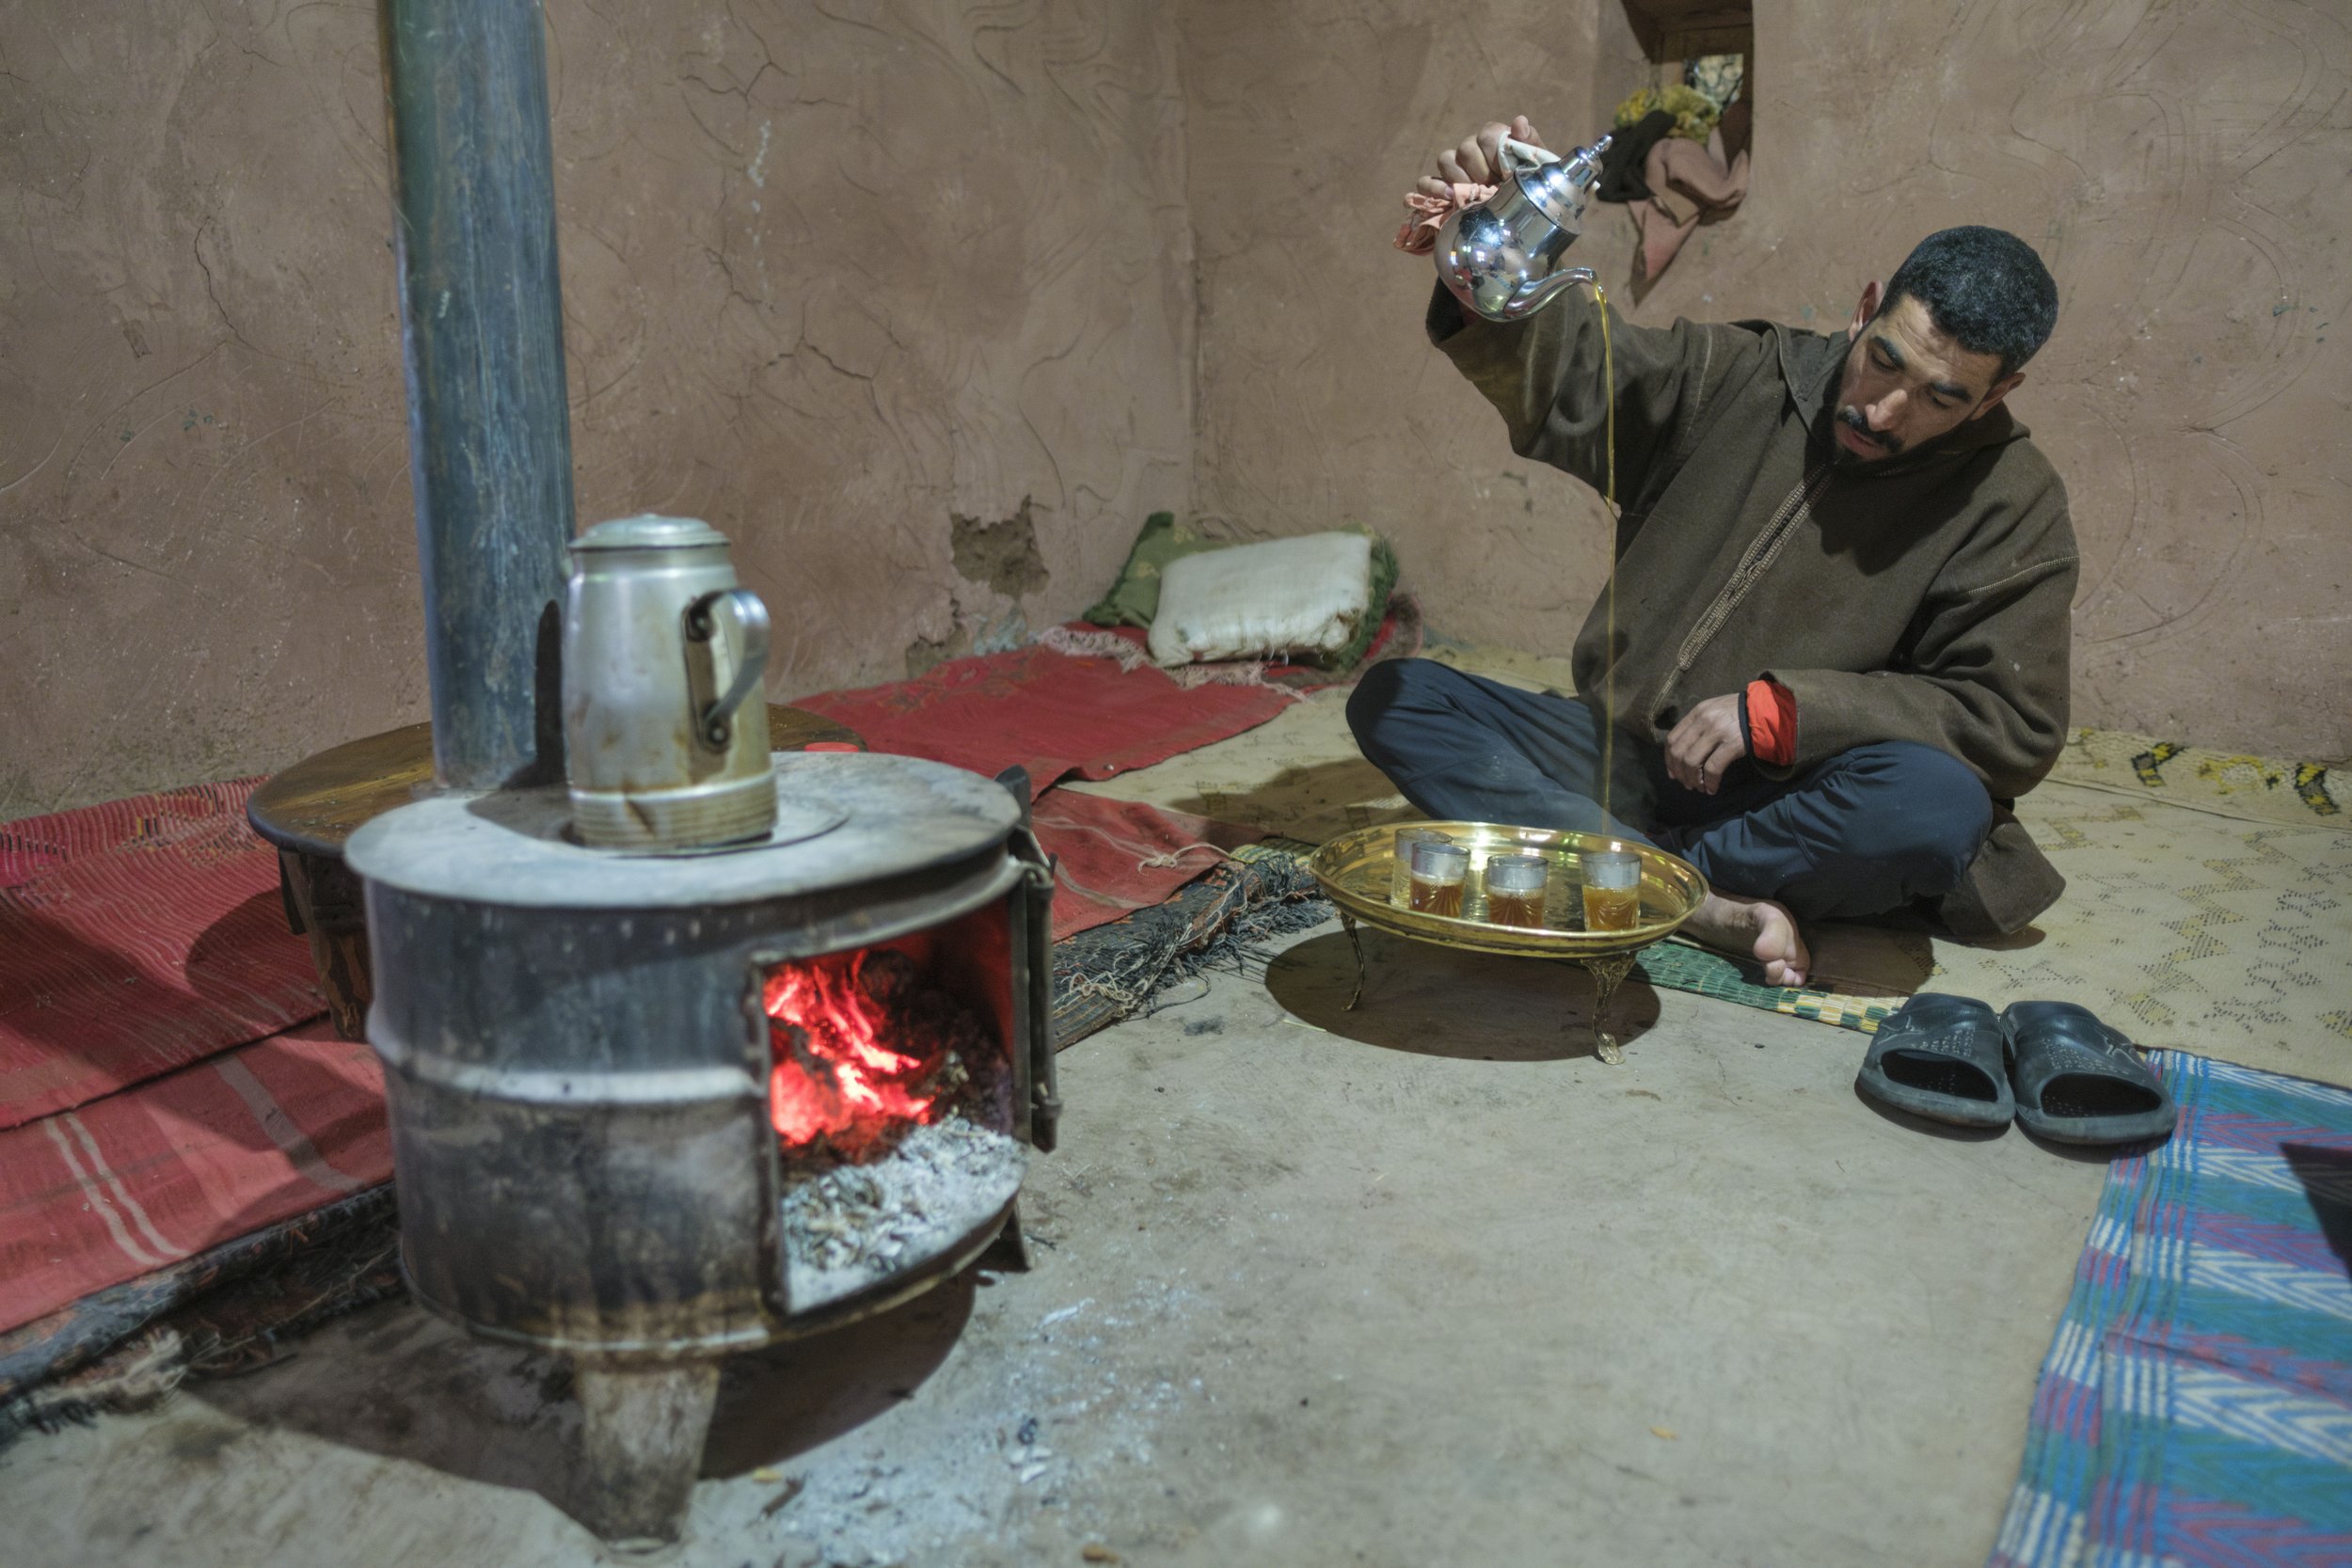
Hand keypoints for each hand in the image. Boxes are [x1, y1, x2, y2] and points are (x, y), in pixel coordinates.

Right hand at [1417, 116, 1543, 199]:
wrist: (1524, 217)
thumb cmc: (1531, 190)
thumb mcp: (1538, 168)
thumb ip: (1530, 143)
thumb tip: (1519, 122)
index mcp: (1495, 140)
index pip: (1486, 135)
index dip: (1494, 156)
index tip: (1505, 175)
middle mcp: (1473, 149)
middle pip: (1465, 148)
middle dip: (1479, 172)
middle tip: (1492, 189)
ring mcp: (1456, 169)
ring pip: (1445, 160)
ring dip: (1457, 178)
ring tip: (1472, 196)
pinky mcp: (1442, 189)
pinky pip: (1425, 182)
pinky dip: (1431, 188)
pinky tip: (1447, 199)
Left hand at [1665, 694, 1747, 794]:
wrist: (1768, 709)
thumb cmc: (1740, 713)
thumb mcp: (1714, 711)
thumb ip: (1698, 725)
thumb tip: (1683, 752)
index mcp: (1697, 712)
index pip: (1672, 738)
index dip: (1669, 759)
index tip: (1673, 773)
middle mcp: (1704, 720)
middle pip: (1679, 752)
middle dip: (1679, 772)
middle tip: (1686, 783)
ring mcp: (1717, 731)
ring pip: (1692, 761)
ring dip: (1692, 779)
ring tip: (1699, 787)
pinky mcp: (1732, 744)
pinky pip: (1713, 768)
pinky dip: (1710, 782)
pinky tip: (1712, 789)